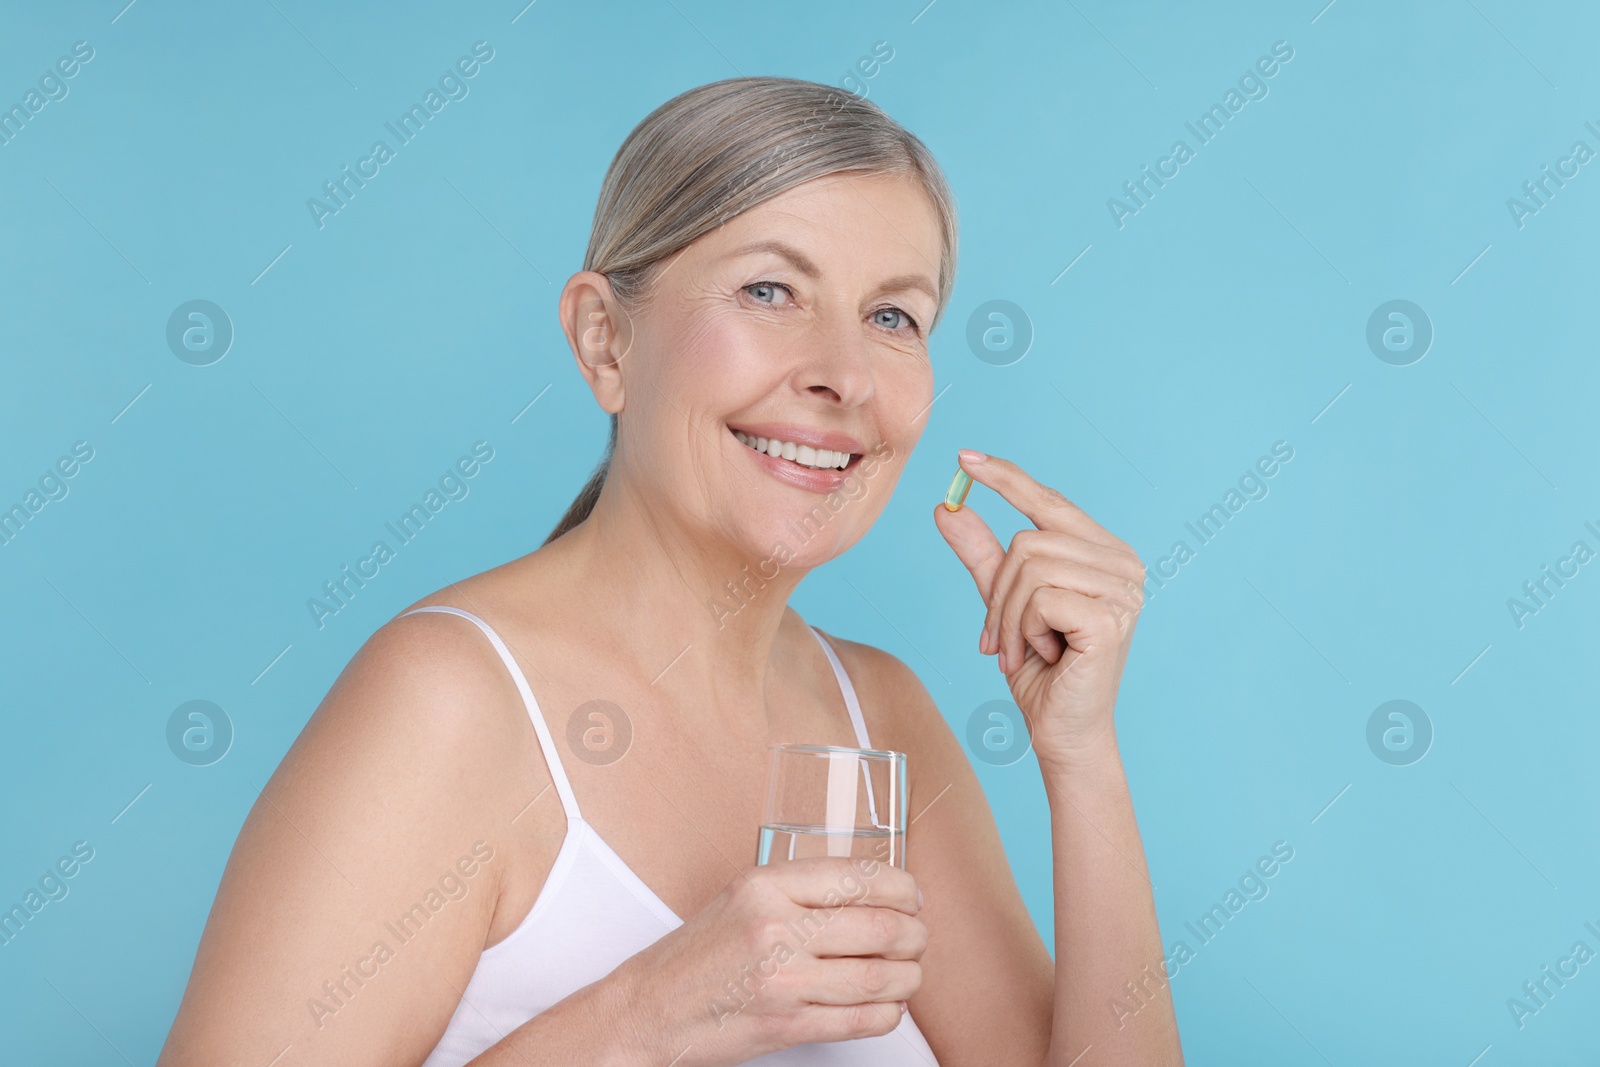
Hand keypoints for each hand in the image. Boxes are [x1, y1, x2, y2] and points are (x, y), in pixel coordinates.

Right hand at [612, 856, 925, 1065]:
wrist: (647, 1011)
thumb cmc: (695, 957)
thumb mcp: (741, 899)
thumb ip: (799, 892)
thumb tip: (873, 893)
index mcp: (765, 885)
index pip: (857, 877)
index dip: (901, 888)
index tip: (912, 898)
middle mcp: (775, 927)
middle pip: (880, 928)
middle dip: (914, 936)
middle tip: (917, 939)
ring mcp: (782, 980)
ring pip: (879, 977)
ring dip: (908, 977)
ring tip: (908, 974)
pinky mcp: (787, 1025)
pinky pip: (862, 1020)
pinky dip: (887, 1013)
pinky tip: (886, 1005)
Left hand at [933, 450, 1144, 766]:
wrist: (1061, 730)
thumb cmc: (1040, 669)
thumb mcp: (1003, 602)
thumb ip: (981, 554)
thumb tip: (946, 506)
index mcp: (1104, 553)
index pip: (1050, 502)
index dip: (1007, 478)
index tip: (963, 457)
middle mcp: (1123, 564)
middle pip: (1029, 540)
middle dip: (999, 593)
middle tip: (1000, 638)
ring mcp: (1123, 591)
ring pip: (1029, 568)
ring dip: (1009, 617)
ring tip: (1024, 649)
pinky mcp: (1110, 618)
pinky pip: (1040, 598)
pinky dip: (1024, 631)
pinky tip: (1044, 656)